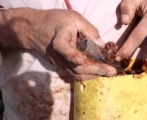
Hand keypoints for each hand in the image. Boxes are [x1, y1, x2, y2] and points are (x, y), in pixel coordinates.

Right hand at [0, 8, 116, 79]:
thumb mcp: (74, 18)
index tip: (80, 59)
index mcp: (59, 38)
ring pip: (77, 74)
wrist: (34, 29)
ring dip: (94, 74)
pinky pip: (76, 73)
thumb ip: (89, 30)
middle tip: (112, 72)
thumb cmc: (56, 21)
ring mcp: (59, 63)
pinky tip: (100, 71)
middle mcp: (58, 55)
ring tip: (109, 72)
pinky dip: (89, 74)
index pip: (63, 48)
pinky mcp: (61, 67)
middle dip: (96, 70)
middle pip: (76, 67)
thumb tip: (102, 45)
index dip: (71, 54)